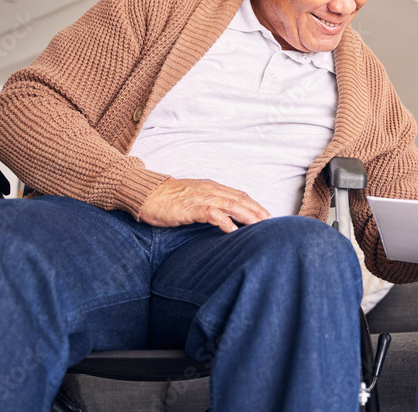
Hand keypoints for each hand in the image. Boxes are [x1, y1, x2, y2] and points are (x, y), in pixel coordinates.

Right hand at [138, 177, 270, 232]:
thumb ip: (210, 204)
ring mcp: (200, 198)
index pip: (240, 196)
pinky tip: (233, 230)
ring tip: (260, 226)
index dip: (256, 205)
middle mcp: (210, 190)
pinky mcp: (189, 208)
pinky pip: (210, 213)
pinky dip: (224, 221)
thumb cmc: (168, 199)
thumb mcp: (194, 198)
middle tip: (272, 224)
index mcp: (212, 187)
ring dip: (247, 215)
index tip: (268, 217)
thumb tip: (226, 218)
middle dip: (258, 211)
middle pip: (240, 199)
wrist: (146, 194)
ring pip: (230, 205)